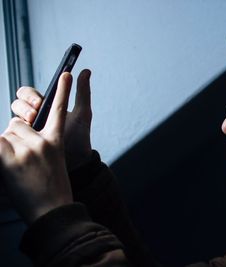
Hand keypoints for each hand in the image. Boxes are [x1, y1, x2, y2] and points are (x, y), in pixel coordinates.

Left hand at [0, 73, 72, 223]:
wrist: (51, 211)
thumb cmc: (52, 188)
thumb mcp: (54, 162)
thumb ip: (41, 143)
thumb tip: (18, 129)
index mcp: (56, 141)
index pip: (59, 110)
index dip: (64, 91)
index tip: (69, 73)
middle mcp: (43, 141)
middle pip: (17, 122)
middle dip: (13, 135)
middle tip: (21, 156)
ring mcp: (27, 148)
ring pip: (5, 133)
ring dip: (4, 146)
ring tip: (16, 167)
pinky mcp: (10, 157)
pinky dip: (0, 151)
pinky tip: (7, 165)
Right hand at [11, 69, 91, 170]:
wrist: (77, 165)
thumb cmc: (79, 140)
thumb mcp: (82, 116)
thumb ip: (83, 93)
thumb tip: (86, 70)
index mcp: (44, 108)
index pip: (27, 94)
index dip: (30, 96)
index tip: (38, 102)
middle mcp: (31, 119)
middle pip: (17, 105)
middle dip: (23, 107)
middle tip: (34, 115)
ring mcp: (23, 134)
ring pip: (11, 121)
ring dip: (18, 121)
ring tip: (31, 127)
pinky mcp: (17, 148)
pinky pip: (6, 139)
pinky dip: (7, 136)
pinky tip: (15, 138)